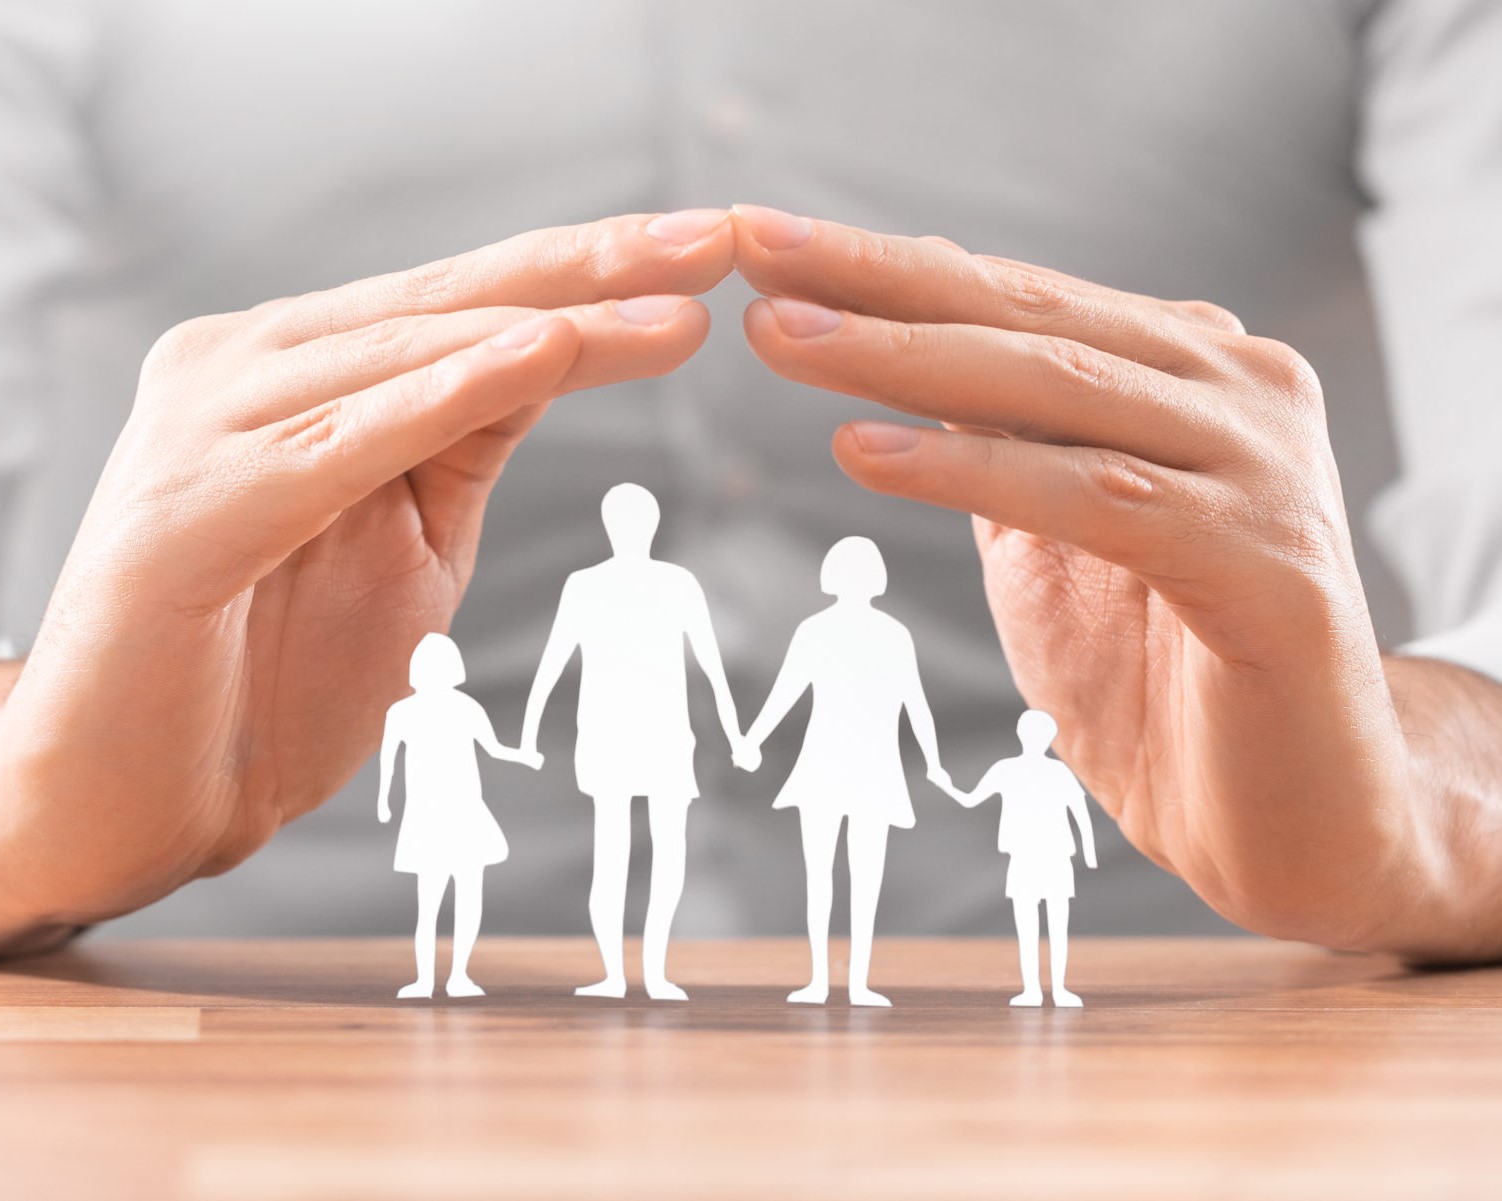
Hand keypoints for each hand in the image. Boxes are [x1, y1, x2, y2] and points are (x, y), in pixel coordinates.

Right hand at [0, 211, 732, 940]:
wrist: (129, 793)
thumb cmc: (268, 672)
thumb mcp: (407, 536)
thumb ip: (462, 440)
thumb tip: (558, 347)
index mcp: (298, 368)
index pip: (468, 299)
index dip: (595, 269)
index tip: (711, 250)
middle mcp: (242, 366)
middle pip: (448, 300)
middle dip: (595, 268)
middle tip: (718, 241)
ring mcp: (204, 426)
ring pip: (404, 352)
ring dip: (548, 321)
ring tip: (666, 296)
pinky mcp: (186, 509)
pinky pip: (338, 441)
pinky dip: (441, 395)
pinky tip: (537, 355)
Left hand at [732, 204, 1418, 953]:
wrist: (1292, 814)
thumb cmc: (1162, 673)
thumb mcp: (1054, 536)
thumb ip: (1001, 445)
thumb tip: (897, 359)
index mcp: (1190, 374)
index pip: (1018, 300)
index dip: (887, 270)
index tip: (768, 243)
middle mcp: (1238, 394)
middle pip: (1029, 320)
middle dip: (879, 286)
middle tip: (758, 252)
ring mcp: (1262, 471)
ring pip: (1054, 391)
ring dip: (901, 359)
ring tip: (783, 337)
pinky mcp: (1265, 565)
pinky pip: (1088, 498)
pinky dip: (968, 471)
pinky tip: (863, 449)